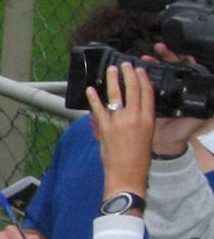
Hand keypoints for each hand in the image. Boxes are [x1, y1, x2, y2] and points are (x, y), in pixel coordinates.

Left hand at [86, 62, 153, 197]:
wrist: (126, 174)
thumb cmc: (138, 158)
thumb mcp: (146, 135)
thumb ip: (140, 120)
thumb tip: (130, 107)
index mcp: (148, 119)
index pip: (147, 93)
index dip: (143, 79)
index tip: (139, 70)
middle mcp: (135, 118)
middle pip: (133, 90)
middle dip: (128, 74)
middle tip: (124, 64)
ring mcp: (119, 122)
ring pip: (116, 95)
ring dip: (112, 80)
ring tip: (110, 70)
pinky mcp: (105, 128)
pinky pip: (98, 109)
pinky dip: (93, 98)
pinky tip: (90, 89)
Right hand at [144, 44, 207, 154]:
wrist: (166, 145)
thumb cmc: (182, 132)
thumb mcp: (197, 119)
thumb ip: (206, 111)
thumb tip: (213, 100)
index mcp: (184, 91)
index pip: (184, 69)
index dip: (180, 57)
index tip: (174, 50)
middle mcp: (171, 90)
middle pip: (169, 67)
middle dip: (164, 56)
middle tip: (157, 48)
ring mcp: (158, 94)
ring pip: (155, 74)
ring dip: (150, 64)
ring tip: (144, 58)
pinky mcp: (146, 101)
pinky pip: (141, 87)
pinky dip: (136, 80)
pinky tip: (131, 74)